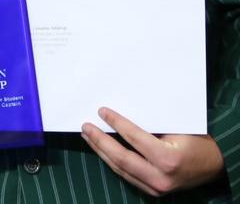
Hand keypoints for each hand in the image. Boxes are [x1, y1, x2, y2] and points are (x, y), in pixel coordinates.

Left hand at [81, 107, 222, 195]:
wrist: (216, 165)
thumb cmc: (198, 142)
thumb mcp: (177, 129)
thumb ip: (150, 126)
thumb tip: (120, 116)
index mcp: (167, 160)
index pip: (133, 138)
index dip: (116, 123)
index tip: (102, 111)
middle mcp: (160, 177)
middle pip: (120, 157)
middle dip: (100, 141)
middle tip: (86, 126)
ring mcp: (156, 187)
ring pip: (120, 169)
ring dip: (101, 151)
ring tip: (88, 136)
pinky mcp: (153, 191)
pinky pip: (127, 175)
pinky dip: (113, 162)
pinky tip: (102, 150)